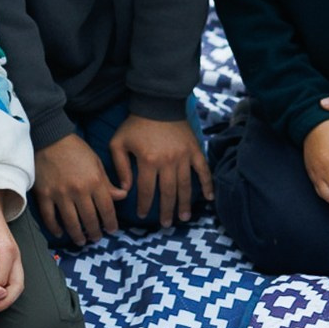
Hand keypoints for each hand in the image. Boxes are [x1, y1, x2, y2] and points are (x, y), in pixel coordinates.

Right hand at [34, 133, 125, 248]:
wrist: (50, 138)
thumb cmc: (76, 149)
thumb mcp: (97, 162)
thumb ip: (108, 182)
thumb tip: (122, 196)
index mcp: (95, 181)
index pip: (107, 209)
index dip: (110, 223)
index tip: (111, 230)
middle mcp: (79, 191)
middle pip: (89, 219)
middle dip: (94, 232)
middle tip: (96, 238)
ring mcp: (60, 194)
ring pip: (71, 222)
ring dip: (77, 235)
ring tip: (81, 241)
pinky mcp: (44, 195)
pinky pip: (50, 217)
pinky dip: (55, 227)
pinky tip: (60, 233)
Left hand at [111, 113, 214, 228]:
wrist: (158, 103)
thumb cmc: (135, 124)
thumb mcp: (118, 143)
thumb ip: (120, 167)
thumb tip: (125, 189)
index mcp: (148, 161)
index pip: (147, 190)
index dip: (144, 205)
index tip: (142, 215)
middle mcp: (168, 161)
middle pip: (168, 192)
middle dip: (166, 210)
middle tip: (166, 224)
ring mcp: (184, 156)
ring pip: (185, 185)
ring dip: (184, 203)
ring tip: (183, 217)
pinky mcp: (194, 150)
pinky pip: (203, 170)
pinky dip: (207, 184)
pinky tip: (209, 198)